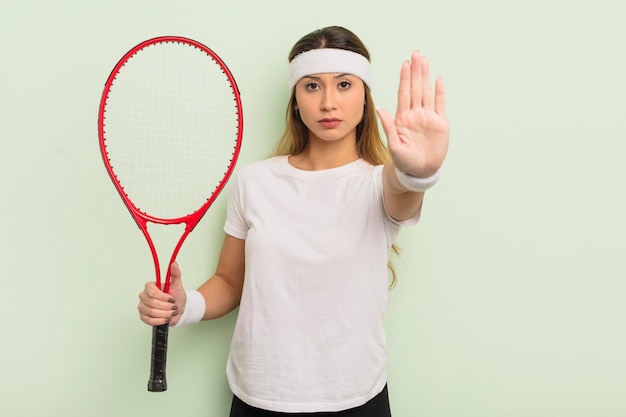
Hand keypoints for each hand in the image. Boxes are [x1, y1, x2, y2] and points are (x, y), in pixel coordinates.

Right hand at [137, 263, 185, 325]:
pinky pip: (148, 320)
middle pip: (152, 303)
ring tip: (171, 312)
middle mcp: (144, 296)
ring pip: (151, 312)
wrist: (178, 309)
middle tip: (173, 307)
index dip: (163, 297)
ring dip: (165, 314)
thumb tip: (174, 264)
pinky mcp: (143, 316)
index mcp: (150, 286)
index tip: (172, 299)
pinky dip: (159, 320)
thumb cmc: (177, 296)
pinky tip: (165, 318)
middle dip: (166, 307)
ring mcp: (142, 306)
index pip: (152, 292)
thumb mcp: (178, 284)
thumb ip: (175, 274)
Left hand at [377, 50, 448, 177]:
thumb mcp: (394, 145)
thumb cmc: (404, 161)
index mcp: (403, 118)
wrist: (420, 173)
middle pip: (416, 88)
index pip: (404, 93)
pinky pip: (440, 104)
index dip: (405, 78)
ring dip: (426, 76)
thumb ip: (389, 127)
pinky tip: (438, 79)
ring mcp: (428, 117)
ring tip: (424, 60)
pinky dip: (439, 92)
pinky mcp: (440, 124)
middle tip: (416, 53)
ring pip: (427, 92)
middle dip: (416, 71)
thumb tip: (381, 108)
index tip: (405, 64)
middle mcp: (415, 114)